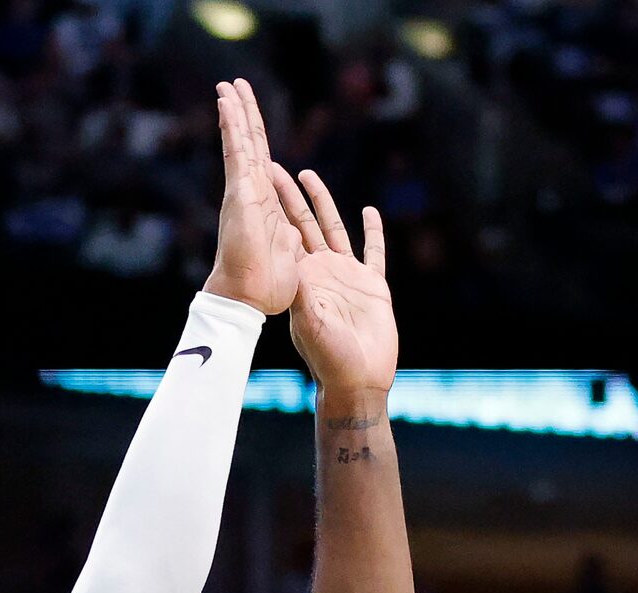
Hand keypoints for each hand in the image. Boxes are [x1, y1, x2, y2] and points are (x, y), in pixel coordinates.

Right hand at [204, 79, 302, 315]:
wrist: (248, 301)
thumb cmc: (267, 288)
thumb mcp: (288, 257)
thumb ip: (288, 240)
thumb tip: (292, 234)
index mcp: (265, 207)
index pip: (262, 164)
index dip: (257, 140)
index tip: (250, 119)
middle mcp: (252, 195)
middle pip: (250, 146)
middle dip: (244, 116)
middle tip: (234, 87)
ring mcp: (244, 192)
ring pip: (241, 142)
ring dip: (235, 112)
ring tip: (228, 85)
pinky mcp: (240, 192)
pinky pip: (236, 152)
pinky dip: (231, 126)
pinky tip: (225, 102)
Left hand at [270, 166, 395, 397]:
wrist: (358, 380)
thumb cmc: (330, 359)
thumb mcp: (312, 325)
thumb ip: (304, 297)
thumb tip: (292, 271)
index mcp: (304, 278)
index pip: (286, 234)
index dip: (275, 207)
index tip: (263, 180)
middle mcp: (322, 272)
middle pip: (304, 223)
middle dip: (290, 196)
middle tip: (274, 166)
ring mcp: (347, 277)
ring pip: (334, 229)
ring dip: (323, 203)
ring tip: (310, 176)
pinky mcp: (372, 286)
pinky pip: (374, 252)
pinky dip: (373, 232)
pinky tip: (370, 212)